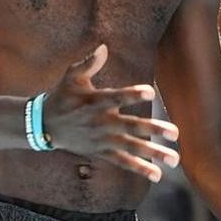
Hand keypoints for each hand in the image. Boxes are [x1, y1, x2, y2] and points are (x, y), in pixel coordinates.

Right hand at [43, 44, 179, 182]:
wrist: (45, 126)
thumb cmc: (63, 96)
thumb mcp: (71, 77)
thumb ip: (88, 63)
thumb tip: (103, 47)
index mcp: (95, 102)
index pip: (116, 98)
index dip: (132, 94)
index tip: (151, 92)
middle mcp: (101, 122)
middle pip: (131, 127)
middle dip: (154, 130)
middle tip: (175, 132)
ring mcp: (102, 140)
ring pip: (131, 148)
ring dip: (153, 153)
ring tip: (174, 160)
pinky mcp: (101, 152)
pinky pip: (122, 162)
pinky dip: (139, 168)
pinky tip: (157, 174)